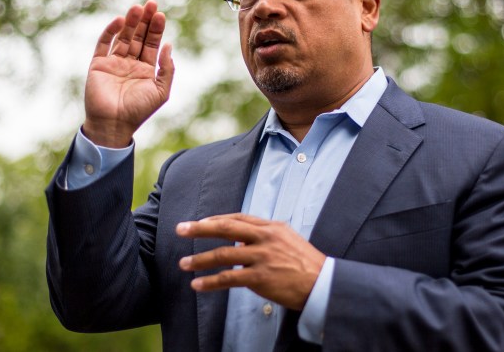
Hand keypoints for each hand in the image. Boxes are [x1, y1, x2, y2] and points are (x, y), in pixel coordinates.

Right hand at [82, 0, 173, 146]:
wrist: (114, 124)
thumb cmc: (139, 110)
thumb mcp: (161, 91)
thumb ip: (167, 69)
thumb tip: (169, 46)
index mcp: (146, 70)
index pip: (152, 44)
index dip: (156, 29)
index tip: (161, 14)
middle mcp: (130, 64)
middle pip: (139, 37)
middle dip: (145, 21)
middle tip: (151, 4)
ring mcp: (114, 63)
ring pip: (123, 37)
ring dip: (131, 22)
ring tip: (138, 7)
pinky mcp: (98, 64)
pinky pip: (104, 44)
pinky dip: (111, 31)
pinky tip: (120, 21)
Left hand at [176, 214, 325, 310]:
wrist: (323, 283)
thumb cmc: (306, 264)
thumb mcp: (288, 240)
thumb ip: (266, 237)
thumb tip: (243, 240)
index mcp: (272, 227)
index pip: (239, 218)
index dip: (217, 220)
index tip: (200, 222)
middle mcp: (265, 238)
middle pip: (226, 228)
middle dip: (200, 228)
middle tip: (180, 229)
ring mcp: (262, 257)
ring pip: (223, 255)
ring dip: (200, 259)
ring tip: (184, 263)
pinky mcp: (260, 277)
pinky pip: (228, 278)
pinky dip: (210, 282)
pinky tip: (198, 285)